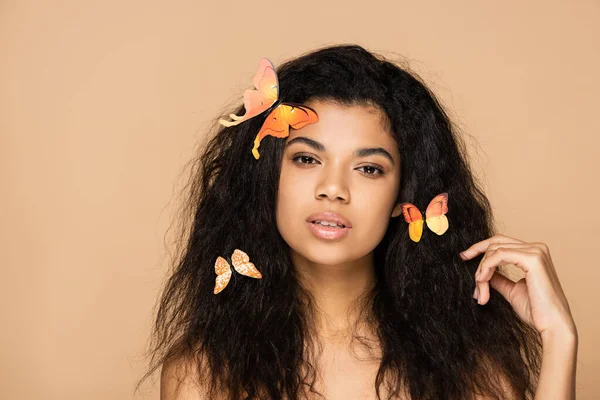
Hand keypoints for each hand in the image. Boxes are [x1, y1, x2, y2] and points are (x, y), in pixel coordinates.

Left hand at [460, 234, 576, 340]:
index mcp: (534, 254)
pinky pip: (499, 255)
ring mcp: (536, 251)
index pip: (501, 242)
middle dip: (478, 258)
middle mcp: (537, 248)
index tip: (464, 256)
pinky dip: (487, 267)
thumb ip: (499, 278)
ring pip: (495, 250)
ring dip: (482, 269)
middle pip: (496, 243)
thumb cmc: (536, 312)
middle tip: (466, 269)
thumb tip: (484, 272)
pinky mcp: (533, 259)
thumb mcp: (511, 290)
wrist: (552, 326)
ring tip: (479, 290)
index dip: (480, 247)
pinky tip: (482, 280)